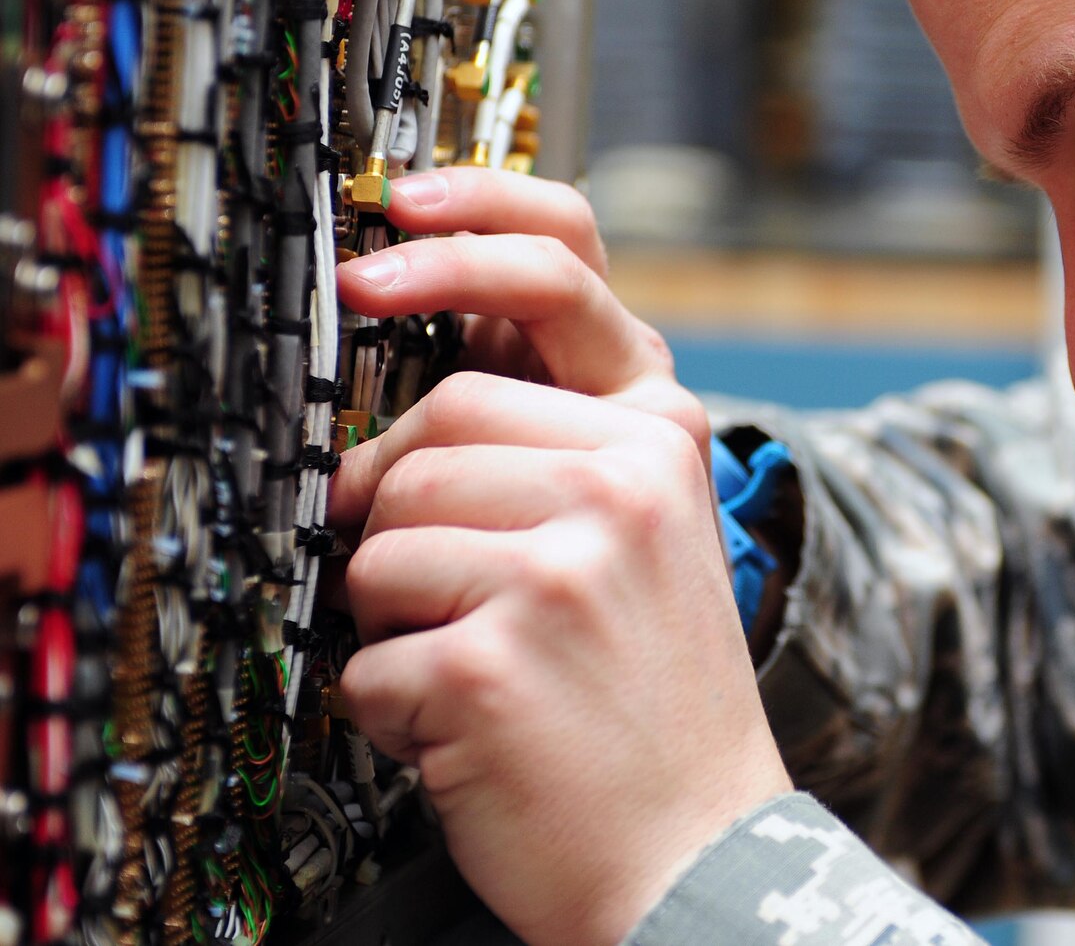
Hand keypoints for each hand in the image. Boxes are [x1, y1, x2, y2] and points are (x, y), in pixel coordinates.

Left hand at [331, 170, 790, 945]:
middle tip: (448, 591)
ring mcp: (565, 565)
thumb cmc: (647, 690)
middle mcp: (627, 478)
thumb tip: (408, 367)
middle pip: (431, 418)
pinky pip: (364, 657)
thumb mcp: (641, 530)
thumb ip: (558, 434)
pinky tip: (469, 732)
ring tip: (481, 668)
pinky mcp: (496, 658)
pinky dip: (390, 709)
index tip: (380, 240)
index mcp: (663, 433)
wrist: (700, 853)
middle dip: (402, 508)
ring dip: (395, 619)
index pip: (558, 268)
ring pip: (379, 539)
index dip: (457, 231)